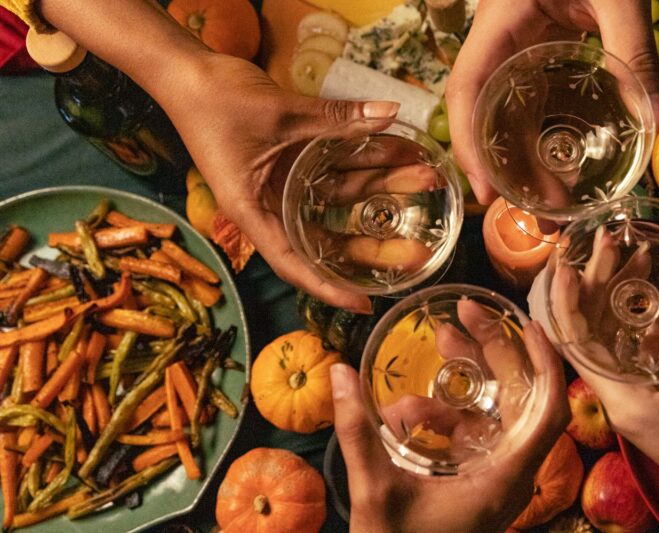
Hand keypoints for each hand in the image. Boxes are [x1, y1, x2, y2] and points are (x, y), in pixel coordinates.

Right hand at [158, 52, 403, 311]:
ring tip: (426, 178)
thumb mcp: (281, 113)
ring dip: (381, 188)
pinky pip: (335, 169)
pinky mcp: (293, 159)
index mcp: (254, 211)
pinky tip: (399, 154)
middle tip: (420, 248)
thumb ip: (337, 117)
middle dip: (375, 241)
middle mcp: (271, 204)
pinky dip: (364, 162)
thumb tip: (390, 111)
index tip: (364, 304)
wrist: (187, 69)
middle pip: (328, 236)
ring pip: (340, 197)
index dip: (329, 288)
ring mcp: (284, 183)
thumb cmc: (217, 100)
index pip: (295, 263)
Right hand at [329, 321, 569, 532]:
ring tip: (435, 346)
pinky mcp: (478, 485)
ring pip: (493, 417)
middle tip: (461, 316)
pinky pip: (473, 438)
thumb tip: (339, 373)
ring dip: (465, 383)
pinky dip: (448, 417)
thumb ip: (357, 432)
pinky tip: (408, 410)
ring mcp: (496, 481)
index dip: (547, 364)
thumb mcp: (375, 492)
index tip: (528, 324)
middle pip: (521, 401)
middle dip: (493, 353)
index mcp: (506, 480)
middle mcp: (511, 477)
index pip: (549, 413)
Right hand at [446, 0, 658, 203]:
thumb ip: (635, 53)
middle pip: (485, 112)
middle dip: (504, 169)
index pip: (466, 88)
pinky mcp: (541, 48)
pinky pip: (533, 99)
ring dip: (525, 161)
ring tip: (556, 206)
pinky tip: (566, 165)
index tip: (488, 192)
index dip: (469, 144)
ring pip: (508, 111)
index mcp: (501, 21)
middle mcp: (500, 39)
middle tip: (538, 219)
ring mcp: (519, 45)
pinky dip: (545, 136)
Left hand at [552, 263, 658, 532]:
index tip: (566, 262)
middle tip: (608, 243)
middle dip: (597, 287)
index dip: (567, 302)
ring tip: (633, 258)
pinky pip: (635, 359)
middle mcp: (619, 402)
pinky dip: (644, 330)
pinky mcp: (651, 408)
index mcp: (623, 401)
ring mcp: (633, 405)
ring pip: (612, 344)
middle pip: (591, 336)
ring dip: (620, 304)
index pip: (575, 344)